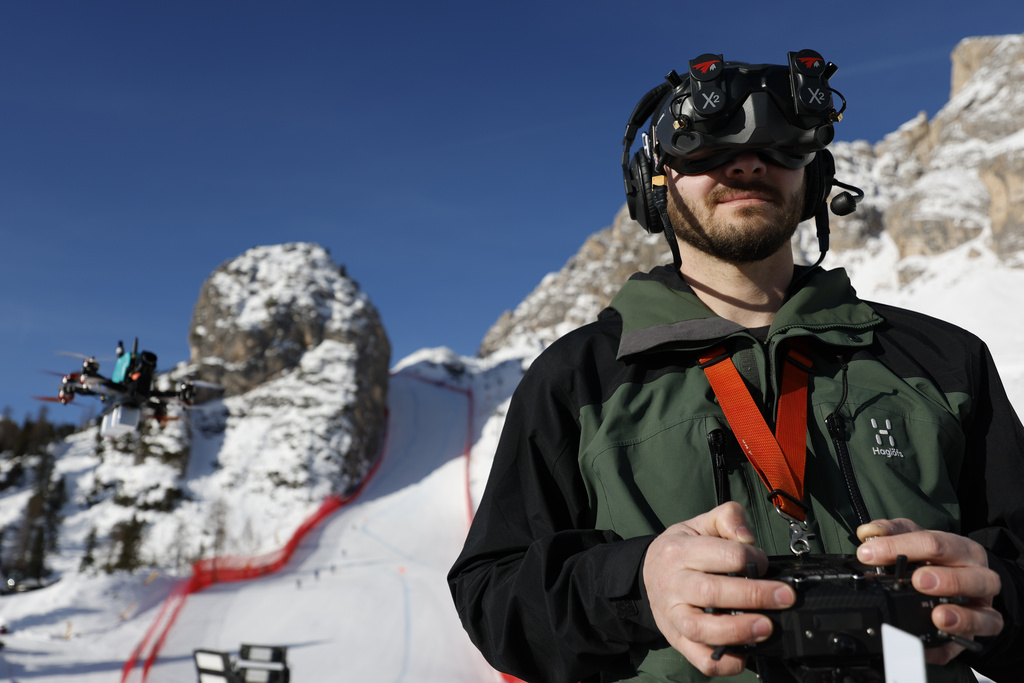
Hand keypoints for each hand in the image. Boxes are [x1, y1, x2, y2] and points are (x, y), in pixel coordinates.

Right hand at [642, 502, 795, 676]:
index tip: (765, 563)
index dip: (751, 558)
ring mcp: (673, 615)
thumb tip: (748, 537)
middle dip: (753, 595)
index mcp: (679, 551)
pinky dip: (722, 662)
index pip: (722, 554)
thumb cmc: (680, 550)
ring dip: (737, 631)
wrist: (646, 573)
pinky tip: (744, 655)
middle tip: (784, 597)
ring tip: (766, 628)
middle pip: (712, 592)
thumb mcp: (699, 523)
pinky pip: (698, 657)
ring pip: (701, 628)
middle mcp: (673, 583)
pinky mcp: (676, 639)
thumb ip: (727, 518)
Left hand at [856, 518, 1003, 664]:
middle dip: (945, 578)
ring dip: (961, 615)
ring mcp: (982, 604)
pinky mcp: (981, 628)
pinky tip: (936, 639)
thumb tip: (869, 532)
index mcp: (959, 548)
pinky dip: (960, 637)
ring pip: (987, 608)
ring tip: (937, 615)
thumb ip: (891, 532)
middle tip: (917, 581)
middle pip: (970, 575)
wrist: (958, 583)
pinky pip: (980, 634)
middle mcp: (977, 574)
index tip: (869, 554)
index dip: (899, 547)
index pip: (932, 543)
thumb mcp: (913, 538)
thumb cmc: (935, 559)